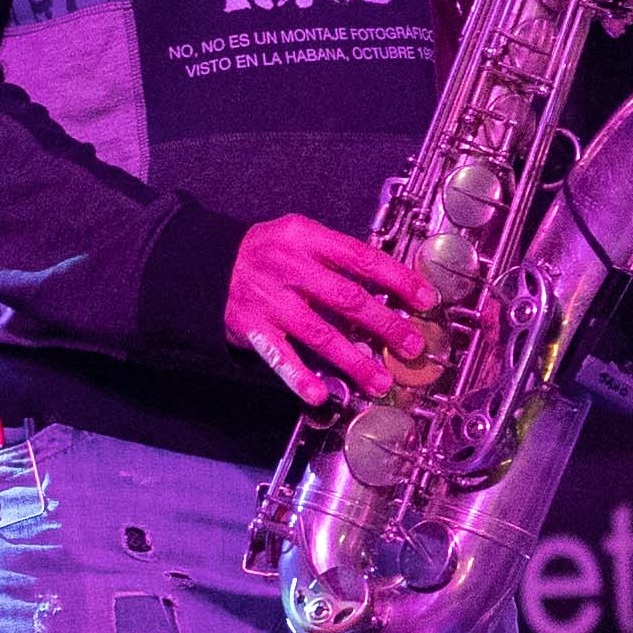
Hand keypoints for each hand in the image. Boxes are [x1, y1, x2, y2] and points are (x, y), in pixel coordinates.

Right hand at [224, 214, 437, 407]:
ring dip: (354, 360)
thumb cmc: (267, 252)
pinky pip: (280, 357)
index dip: (397, 280)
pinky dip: (299, 378)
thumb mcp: (301, 237)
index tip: (424, 299)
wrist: (208, 263)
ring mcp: (270, 300)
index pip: (362, 258)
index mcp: (307, 238)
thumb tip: (389, 288)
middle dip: (385, 325)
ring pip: (319, 334)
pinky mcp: (252, 329)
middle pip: (346, 299)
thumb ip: (338, 258)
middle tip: (411, 346)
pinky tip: (320, 395)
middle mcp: (289, 268)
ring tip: (379, 380)